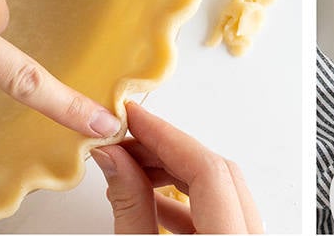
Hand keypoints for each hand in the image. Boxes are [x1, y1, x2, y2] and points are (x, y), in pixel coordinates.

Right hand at [92, 102, 262, 233]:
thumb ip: (131, 206)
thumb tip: (113, 158)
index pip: (207, 169)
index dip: (166, 137)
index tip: (134, 117)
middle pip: (217, 174)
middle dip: (167, 153)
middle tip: (125, 141)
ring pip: (219, 192)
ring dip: (174, 176)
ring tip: (130, 169)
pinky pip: (219, 215)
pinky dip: (184, 203)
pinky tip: (148, 199)